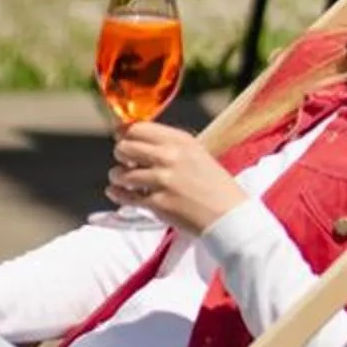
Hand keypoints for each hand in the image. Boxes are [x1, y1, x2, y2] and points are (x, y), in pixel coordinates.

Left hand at [106, 123, 247, 234]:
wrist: (231, 217)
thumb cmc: (216, 187)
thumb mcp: (197, 154)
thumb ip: (170, 145)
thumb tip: (139, 140)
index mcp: (180, 140)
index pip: (138, 128)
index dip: (124, 132)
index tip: (120, 136)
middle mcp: (169, 156)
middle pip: (125, 147)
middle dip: (121, 154)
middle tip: (125, 161)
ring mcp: (162, 180)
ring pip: (122, 172)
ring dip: (118, 176)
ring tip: (122, 180)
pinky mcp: (158, 204)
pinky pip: (126, 196)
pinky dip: (117, 193)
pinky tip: (116, 192)